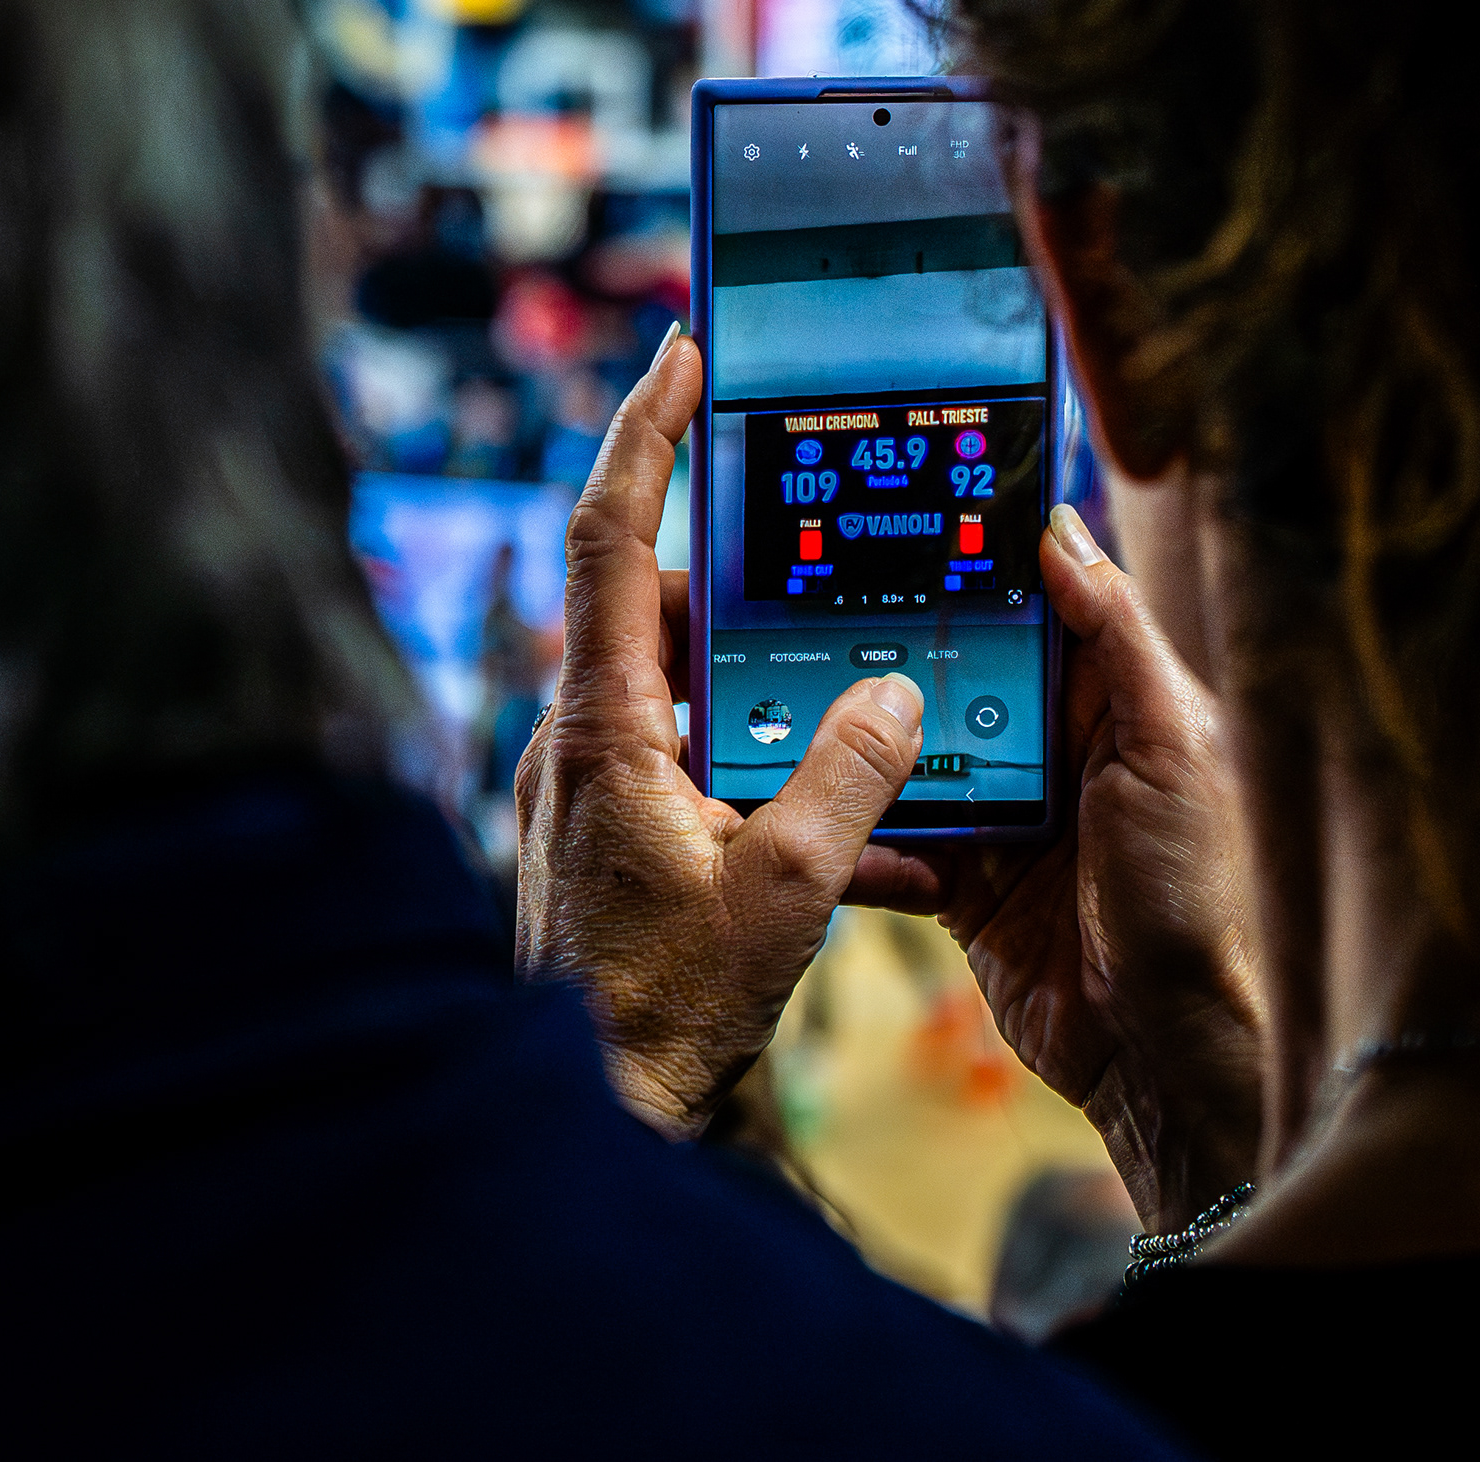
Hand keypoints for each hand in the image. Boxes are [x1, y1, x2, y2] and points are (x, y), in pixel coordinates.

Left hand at [515, 329, 925, 1136]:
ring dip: (776, 697)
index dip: (643, 430)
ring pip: (690, 690)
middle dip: (757, 584)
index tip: (682, 352)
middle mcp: (583, 735)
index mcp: (607, 720)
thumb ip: (848, 777)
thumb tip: (896, 689)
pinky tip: (868, 849)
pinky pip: (695, 766)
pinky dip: (767, 777)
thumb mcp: (784, 891)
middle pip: (664, 604)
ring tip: (870, 719)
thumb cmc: (658, 1015)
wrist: (583, 1126)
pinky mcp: (612, 835)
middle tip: (833, 563)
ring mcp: (591, 786)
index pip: (612, 534)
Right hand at [855, 505, 1261, 1232]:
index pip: (1036, 607)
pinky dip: (862, 831)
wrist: (1161, 1049)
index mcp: (1110, 700)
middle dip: (898, 647)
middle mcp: (1051, 746)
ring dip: (865, 738)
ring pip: (912, 751)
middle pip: (958, 672)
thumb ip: (1119, 637)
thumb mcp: (1169, 745)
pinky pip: (895, 839)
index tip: (913, 516)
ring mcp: (1001, 814)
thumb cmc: (1194, 892)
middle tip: (814, 606)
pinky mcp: (961, 881)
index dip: (980, 566)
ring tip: (791, 701)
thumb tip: (1062, 530)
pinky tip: (816, 810)